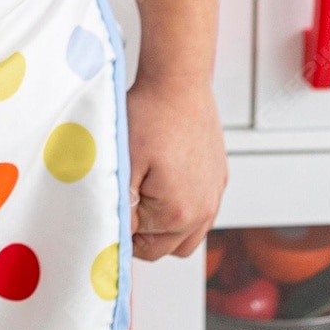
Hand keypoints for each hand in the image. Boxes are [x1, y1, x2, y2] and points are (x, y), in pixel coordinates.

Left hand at [124, 72, 226, 260]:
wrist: (178, 82)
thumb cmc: (149, 115)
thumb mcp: (124, 163)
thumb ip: (123, 206)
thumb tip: (122, 232)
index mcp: (178, 214)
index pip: (141, 246)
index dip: (121, 230)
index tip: (111, 209)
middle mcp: (203, 211)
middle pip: (165, 247)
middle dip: (142, 233)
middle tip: (123, 202)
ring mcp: (214, 195)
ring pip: (186, 235)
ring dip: (164, 226)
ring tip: (144, 196)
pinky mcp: (218, 179)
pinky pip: (200, 211)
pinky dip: (182, 207)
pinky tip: (164, 181)